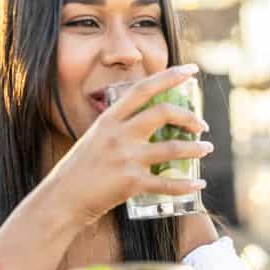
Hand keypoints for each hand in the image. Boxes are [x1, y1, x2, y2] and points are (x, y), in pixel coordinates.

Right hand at [45, 64, 211, 226]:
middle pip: (163, 112)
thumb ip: (120, 127)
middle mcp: (118, 134)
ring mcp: (126, 158)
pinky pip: (167, 183)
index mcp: (109, 119)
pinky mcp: (131, 183)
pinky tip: (199, 183)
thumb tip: (150, 121)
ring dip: (196, 148)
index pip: (143, 89)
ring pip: (172, 148)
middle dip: (189, 116)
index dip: (170, 76)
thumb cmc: (81, 169)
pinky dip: (187, 185)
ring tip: (206, 148)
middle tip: (202, 125)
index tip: (191, 70)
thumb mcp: (96, 137)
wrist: (62, 199)